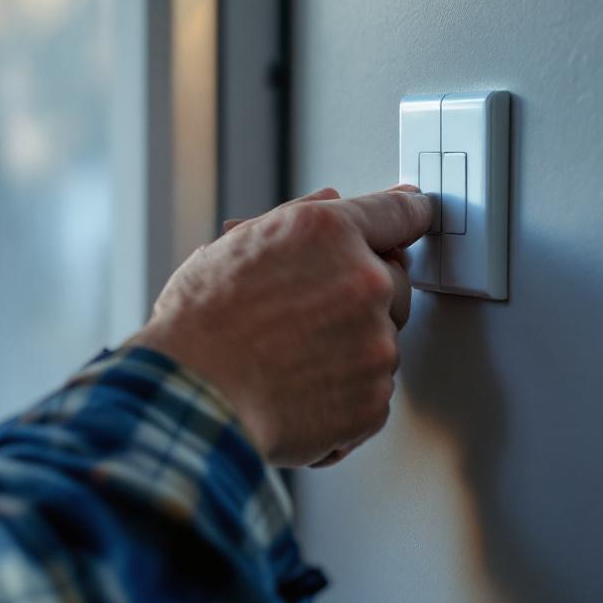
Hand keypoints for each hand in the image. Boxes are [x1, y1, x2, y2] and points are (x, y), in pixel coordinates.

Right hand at [127, 185, 431, 466]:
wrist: (188, 399)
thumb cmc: (198, 326)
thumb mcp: (232, 248)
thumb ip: (295, 220)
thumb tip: (332, 201)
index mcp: (329, 234)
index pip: (399, 213)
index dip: (408, 214)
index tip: (415, 215)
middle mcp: (363, 283)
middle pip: (395, 283)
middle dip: (362, 295)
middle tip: (305, 317)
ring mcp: (374, 346)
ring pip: (381, 341)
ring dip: (350, 349)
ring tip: (289, 361)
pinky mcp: (373, 400)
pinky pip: (371, 392)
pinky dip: (343, 396)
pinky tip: (298, 390)